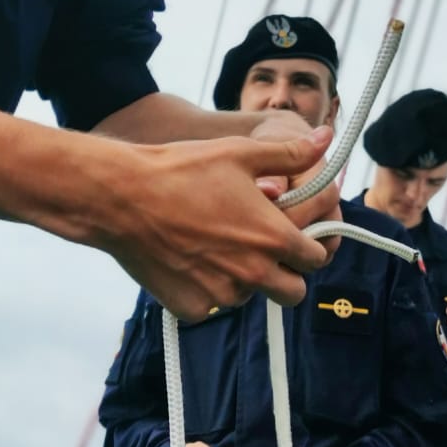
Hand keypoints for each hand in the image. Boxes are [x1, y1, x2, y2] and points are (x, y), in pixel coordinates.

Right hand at [103, 133, 331, 322]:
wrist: (121, 197)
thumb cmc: (181, 169)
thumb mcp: (241, 152)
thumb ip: (290, 153)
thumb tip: (325, 138)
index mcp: (272, 237)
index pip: (315, 259)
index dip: (309, 245)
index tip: (293, 235)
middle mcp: (253, 273)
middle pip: (293, 293)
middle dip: (286, 275)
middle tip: (262, 250)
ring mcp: (221, 296)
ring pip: (250, 297)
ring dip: (244, 280)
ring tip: (215, 244)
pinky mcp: (191, 308)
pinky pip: (212, 306)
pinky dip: (207, 290)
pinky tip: (189, 259)